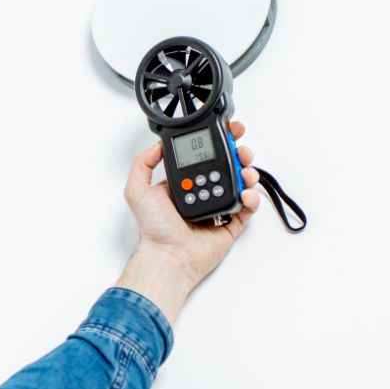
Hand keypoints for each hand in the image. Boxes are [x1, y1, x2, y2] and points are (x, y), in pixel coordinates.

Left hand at [116, 120, 260, 324]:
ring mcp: (217, 207)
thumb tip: (157, 145)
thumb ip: (143, 163)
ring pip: (240, 184)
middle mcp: (201, 193)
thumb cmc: (154, 229)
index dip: (216, 143)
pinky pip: (247, 207)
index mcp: (183, 183)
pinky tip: (246, 193)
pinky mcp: (230, 224)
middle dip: (238, 154)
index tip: (226, 132)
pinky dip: (252, 198)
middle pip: (226, 166)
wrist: (169, 255)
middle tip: (241, 150)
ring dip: (248, 173)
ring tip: (246, 172)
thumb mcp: (137, 190)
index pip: (203, 157)